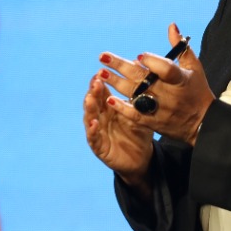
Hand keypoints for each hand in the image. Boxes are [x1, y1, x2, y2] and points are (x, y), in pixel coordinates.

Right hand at [83, 66, 155, 193]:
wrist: (141, 158)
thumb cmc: (139, 133)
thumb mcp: (140, 113)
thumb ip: (138, 96)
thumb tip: (139, 72)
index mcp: (109, 108)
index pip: (102, 92)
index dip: (99, 82)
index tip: (100, 72)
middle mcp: (100, 117)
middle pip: (94, 101)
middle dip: (93, 91)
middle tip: (96, 81)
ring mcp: (97, 131)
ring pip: (89, 117)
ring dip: (89, 107)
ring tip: (90, 98)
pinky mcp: (98, 146)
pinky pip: (93, 137)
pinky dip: (92, 130)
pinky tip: (93, 123)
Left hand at [95, 23, 215, 146]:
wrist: (203, 123)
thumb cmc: (197, 90)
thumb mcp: (193, 67)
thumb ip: (180, 47)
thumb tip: (171, 25)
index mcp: (180, 79)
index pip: (166, 69)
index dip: (153, 62)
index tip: (139, 55)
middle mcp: (169, 94)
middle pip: (143, 79)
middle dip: (121, 67)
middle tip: (103, 57)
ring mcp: (160, 109)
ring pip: (135, 95)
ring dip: (116, 84)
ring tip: (101, 73)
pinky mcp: (153, 122)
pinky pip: (134, 115)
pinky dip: (122, 107)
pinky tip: (109, 99)